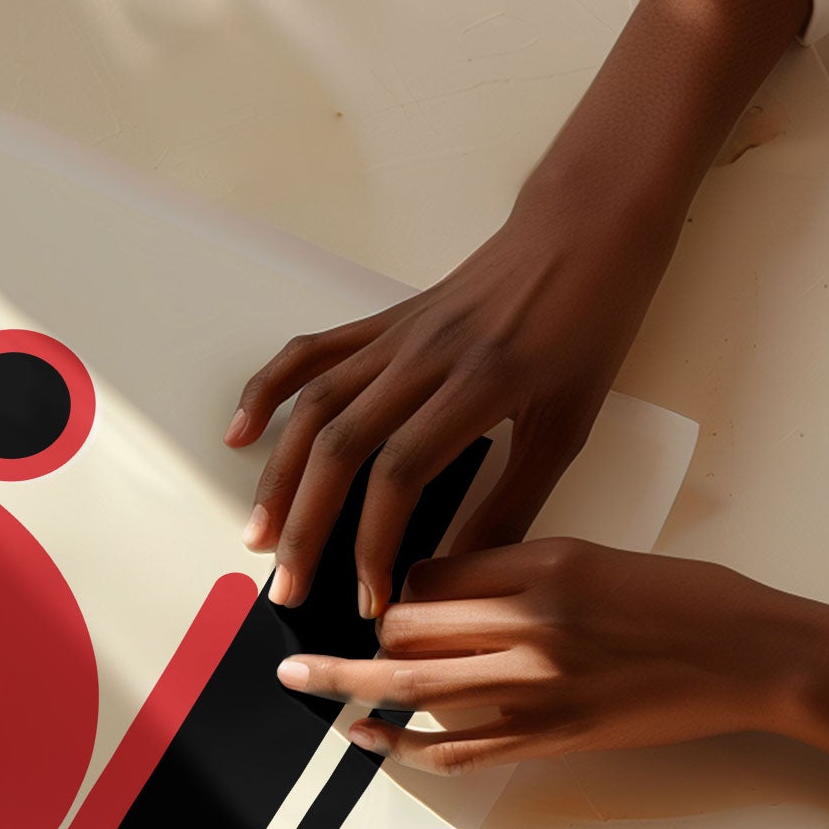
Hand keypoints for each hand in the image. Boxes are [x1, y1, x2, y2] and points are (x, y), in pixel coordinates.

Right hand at [223, 186, 674, 614]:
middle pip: (340, 447)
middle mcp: (425, 357)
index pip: (401, 474)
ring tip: (260, 535)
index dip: (374, 542)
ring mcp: (396, 335)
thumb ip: (513, 501)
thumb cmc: (588, 326)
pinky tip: (240, 434)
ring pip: (315, 408)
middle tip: (291, 587)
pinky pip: (311, 355)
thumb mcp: (568, 424)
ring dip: (279, 477)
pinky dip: (267, 392)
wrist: (583, 230)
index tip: (372, 598)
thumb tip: (462, 570)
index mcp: (479, 384)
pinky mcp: (383, 322)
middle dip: (307, 526)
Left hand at [275, 539, 828, 808]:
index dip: (388, 583)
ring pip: (416, 688)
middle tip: (305, 635)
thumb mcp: (591, 554)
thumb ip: (511, 564)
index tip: (359, 584)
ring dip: (350, 686)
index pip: (431, 573)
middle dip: (357, 634)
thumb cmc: (684, 597)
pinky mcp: (551, 737)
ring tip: (301, 680)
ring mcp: (538, 688)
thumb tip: (433, 582)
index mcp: (541, 567)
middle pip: (408, 628)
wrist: (755, 656)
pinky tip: (364, 738)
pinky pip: (457, 748)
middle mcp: (530, 627)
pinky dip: (402, 744)